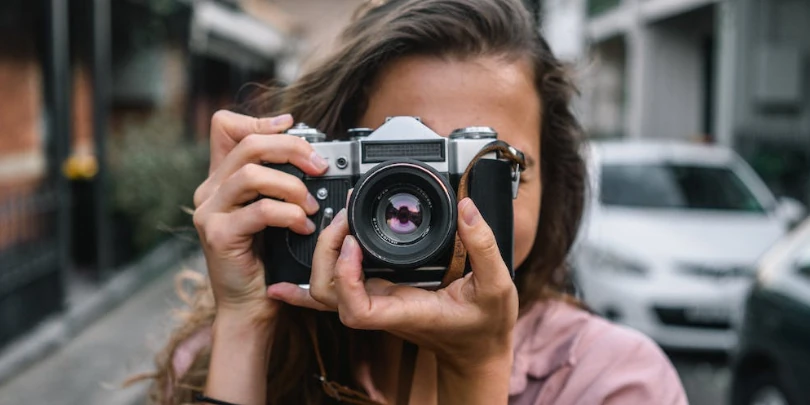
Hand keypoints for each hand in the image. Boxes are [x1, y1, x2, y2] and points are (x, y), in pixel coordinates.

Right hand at [192, 110, 329, 323]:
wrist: (249, 305)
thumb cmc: (266, 259)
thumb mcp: (272, 213)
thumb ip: (279, 183)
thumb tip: (312, 155)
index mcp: (220, 179)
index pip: (225, 127)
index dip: (259, 120)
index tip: (292, 125)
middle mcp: (209, 191)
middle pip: (248, 144)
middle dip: (291, 148)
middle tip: (319, 166)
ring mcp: (209, 212)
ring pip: (252, 174)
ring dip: (292, 186)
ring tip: (311, 205)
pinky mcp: (219, 235)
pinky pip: (260, 210)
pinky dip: (289, 215)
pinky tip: (303, 226)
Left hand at [267, 197, 518, 371]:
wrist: (477, 349)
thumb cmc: (484, 326)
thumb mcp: (497, 286)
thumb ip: (484, 246)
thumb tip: (467, 208)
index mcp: (405, 310)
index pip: (356, 308)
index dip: (345, 275)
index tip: (355, 243)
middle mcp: (382, 308)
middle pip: (327, 293)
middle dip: (326, 252)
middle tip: (346, 216)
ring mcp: (376, 302)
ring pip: (324, 291)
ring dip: (320, 255)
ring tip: (336, 221)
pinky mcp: (377, 294)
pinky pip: (335, 290)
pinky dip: (306, 286)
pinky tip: (284, 281)